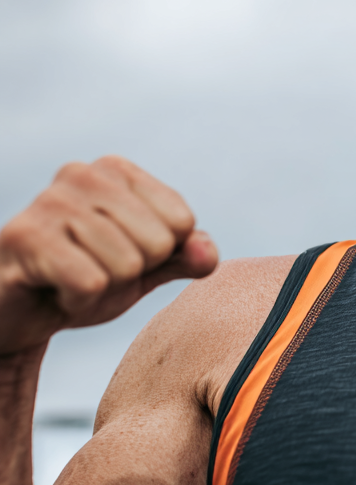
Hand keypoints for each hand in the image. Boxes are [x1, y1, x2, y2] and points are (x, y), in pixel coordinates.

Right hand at [0, 157, 217, 354]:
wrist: (17, 313)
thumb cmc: (84, 279)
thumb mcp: (147, 269)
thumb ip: (185, 257)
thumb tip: (207, 252)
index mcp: (117, 171)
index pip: (182, 222)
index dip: (158, 255)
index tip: (120, 254)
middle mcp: (82, 174)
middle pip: (157, 244)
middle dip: (131, 273)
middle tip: (93, 270)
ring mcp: (50, 202)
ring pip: (127, 265)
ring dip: (103, 289)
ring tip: (71, 277)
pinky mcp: (25, 238)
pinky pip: (92, 283)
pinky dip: (79, 301)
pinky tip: (54, 289)